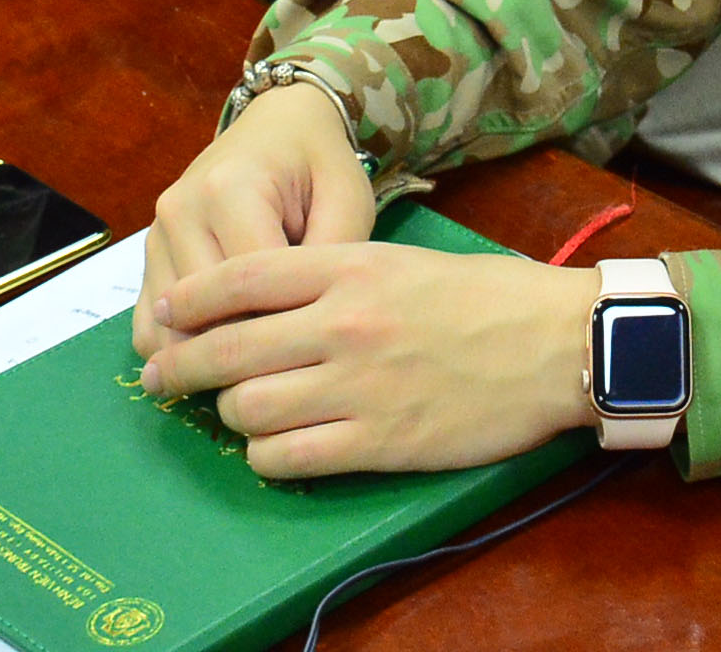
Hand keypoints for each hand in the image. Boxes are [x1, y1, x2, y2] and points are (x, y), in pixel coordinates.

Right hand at [136, 83, 377, 352]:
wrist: (278, 126)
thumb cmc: (319, 165)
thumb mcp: (346, 200)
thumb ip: (329, 259)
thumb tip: (305, 328)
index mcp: (229, 189)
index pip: (246, 287)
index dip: (281, 330)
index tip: (314, 355)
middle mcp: (179, 212)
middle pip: (199, 314)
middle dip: (243, 354)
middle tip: (286, 374)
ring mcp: (155, 236)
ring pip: (164, 329)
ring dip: (204, 361)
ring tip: (253, 375)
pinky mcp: (146, 259)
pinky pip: (146, 327)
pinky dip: (177, 353)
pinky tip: (218, 363)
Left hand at [140, 242, 598, 479]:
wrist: (557, 343)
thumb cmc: (487, 297)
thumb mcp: (402, 263)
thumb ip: (333, 279)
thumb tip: (262, 303)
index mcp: (348, 268)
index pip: (239, 278)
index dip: (190, 300)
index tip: (167, 314)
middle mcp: (342, 323)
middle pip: (226, 349)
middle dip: (181, 367)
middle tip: (163, 378)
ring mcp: (357, 385)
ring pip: (248, 408)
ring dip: (233, 415)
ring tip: (238, 414)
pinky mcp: (378, 441)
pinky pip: (288, 457)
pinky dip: (266, 457)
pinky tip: (274, 450)